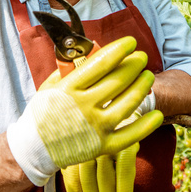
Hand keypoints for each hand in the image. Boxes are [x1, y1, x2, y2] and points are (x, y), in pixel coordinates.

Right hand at [6, 36, 162, 185]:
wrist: (33, 149)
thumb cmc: (41, 115)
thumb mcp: (48, 88)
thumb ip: (68, 70)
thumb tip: (88, 53)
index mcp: (69, 88)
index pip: (100, 63)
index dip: (119, 50)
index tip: (131, 42)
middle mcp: (83, 106)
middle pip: (118, 81)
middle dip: (134, 65)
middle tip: (142, 57)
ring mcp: (94, 127)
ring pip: (127, 104)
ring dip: (141, 87)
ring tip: (148, 77)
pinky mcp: (101, 146)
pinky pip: (129, 136)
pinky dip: (145, 126)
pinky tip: (157, 115)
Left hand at [62, 92, 154, 191]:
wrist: (123, 85)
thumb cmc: (98, 107)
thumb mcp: (82, 121)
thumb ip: (72, 144)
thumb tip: (60, 173)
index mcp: (72, 134)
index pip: (70, 169)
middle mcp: (87, 136)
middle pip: (86, 174)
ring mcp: (107, 137)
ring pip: (104, 175)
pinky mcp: (127, 137)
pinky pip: (124, 169)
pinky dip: (124, 188)